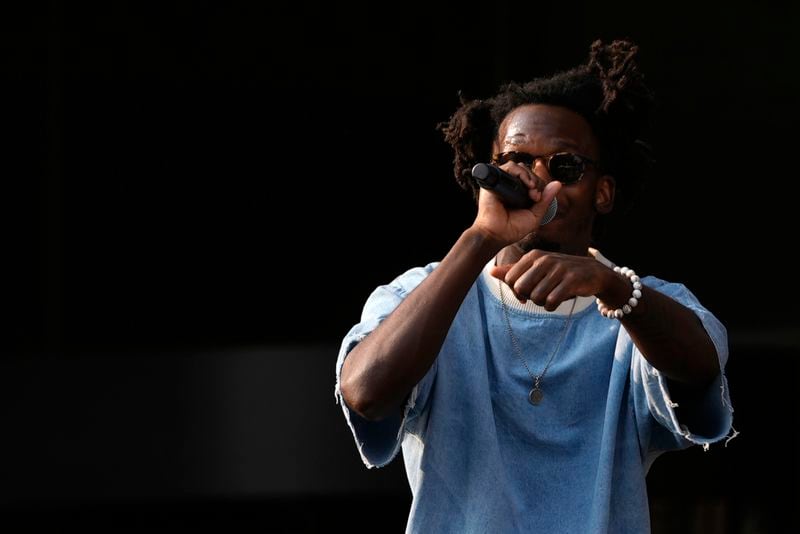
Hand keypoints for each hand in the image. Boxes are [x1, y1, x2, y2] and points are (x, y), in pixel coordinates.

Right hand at [470, 162, 560, 246]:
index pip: (533, 179)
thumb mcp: (535, 215)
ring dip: (529, 175)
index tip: (538, 199)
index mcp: (520, 194)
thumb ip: (545, 200)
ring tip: (531, 188)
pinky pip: (508, 168)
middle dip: (536, 181)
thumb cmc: (512, 229)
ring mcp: (502, 183)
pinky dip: (520, 172)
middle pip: (527, 171)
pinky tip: (526, 184)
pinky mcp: (494, 182)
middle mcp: (510, 187)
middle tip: (535, 196)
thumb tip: (557, 184)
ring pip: (518, 167)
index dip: (539, 185)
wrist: (497, 234)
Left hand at [490, 250, 625, 309]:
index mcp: (533, 256)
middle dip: (528, 297)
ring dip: (541, 303)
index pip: (510, 279)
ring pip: (536, 297)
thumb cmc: (559, 272)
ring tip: (550, 296)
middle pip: (521, 289)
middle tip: (539, 295)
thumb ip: (514, 271)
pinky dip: (552, 306)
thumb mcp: (536, 268)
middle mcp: (545, 260)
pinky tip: (557, 300)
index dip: (516, 291)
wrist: (592, 273)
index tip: (526, 293)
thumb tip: (490, 271)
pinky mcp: (571, 281)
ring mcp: (558, 269)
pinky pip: (551, 302)